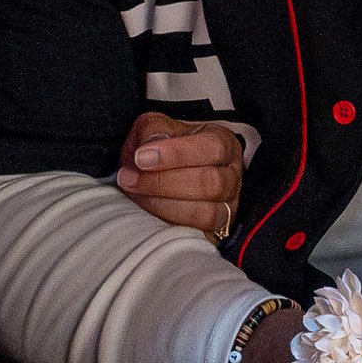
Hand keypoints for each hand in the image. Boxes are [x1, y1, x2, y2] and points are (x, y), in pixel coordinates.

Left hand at [115, 108, 244, 239]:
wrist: (173, 172)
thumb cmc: (169, 149)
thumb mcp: (161, 127)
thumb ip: (155, 130)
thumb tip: (149, 146)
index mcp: (223, 144)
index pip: (210, 148)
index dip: (175, 154)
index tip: (141, 157)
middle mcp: (231, 177)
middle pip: (209, 184)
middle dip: (162, 183)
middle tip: (129, 178)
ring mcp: (227, 207)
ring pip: (205, 213)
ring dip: (163, 205)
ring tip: (135, 194)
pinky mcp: (215, 231)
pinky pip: (196, 235)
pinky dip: (168, 224)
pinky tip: (147, 213)